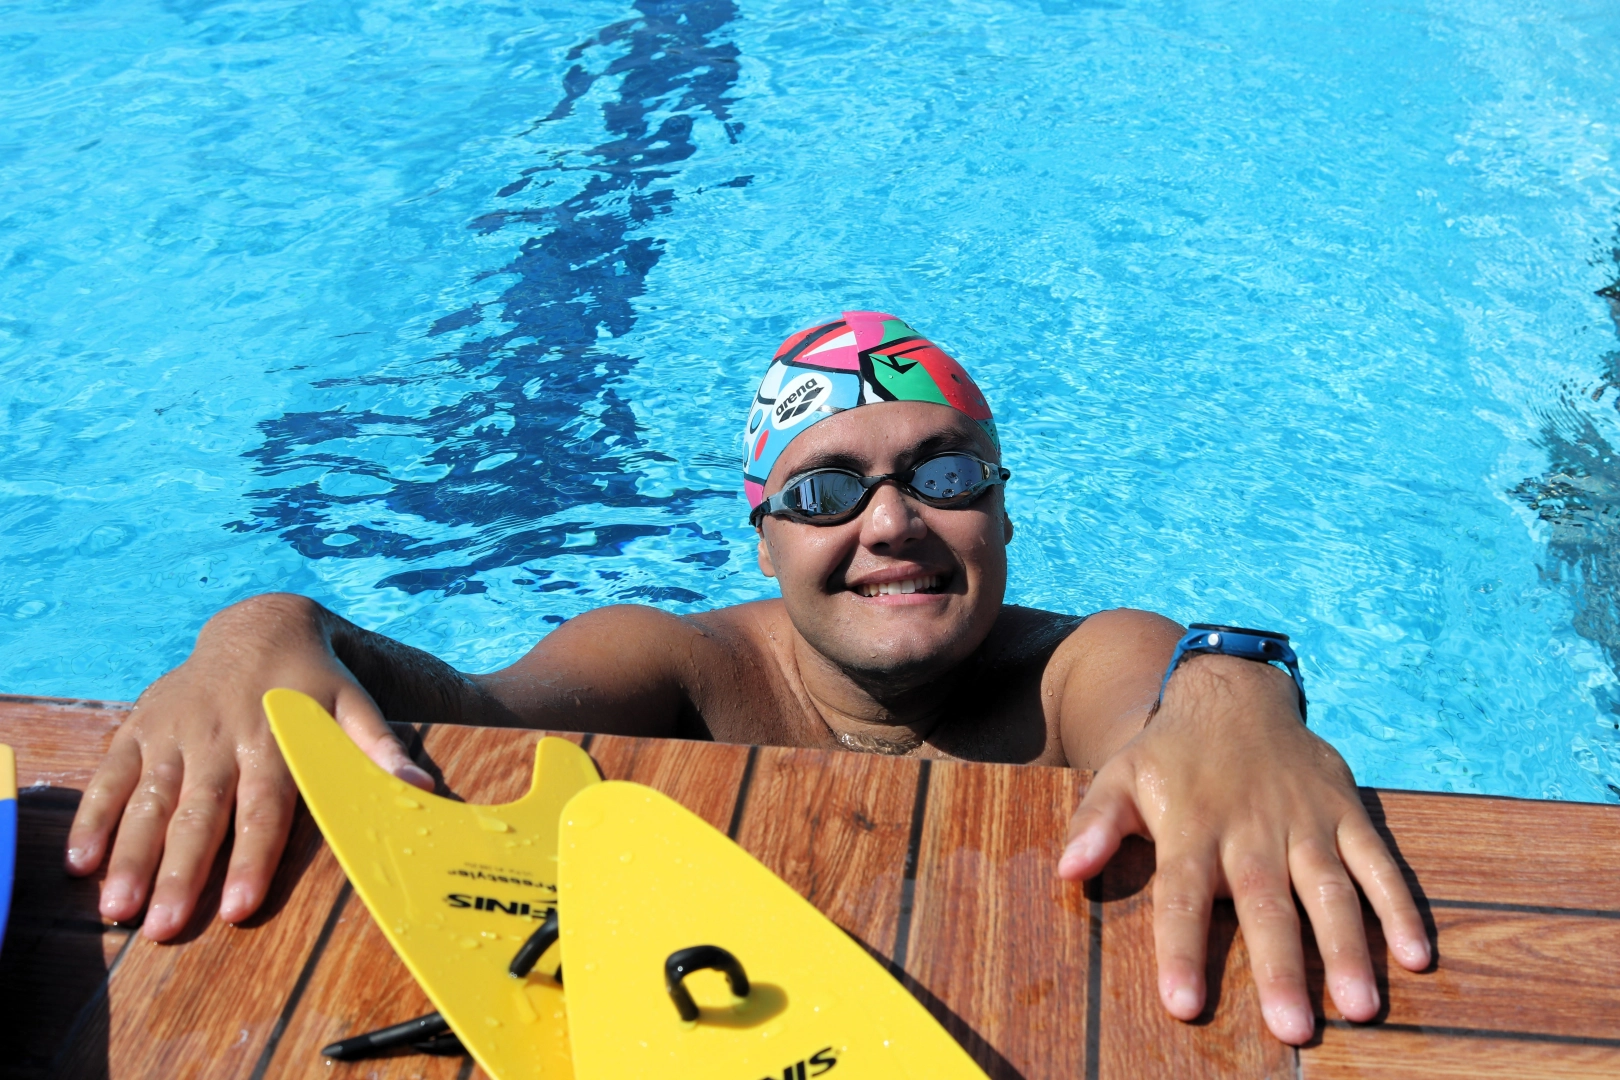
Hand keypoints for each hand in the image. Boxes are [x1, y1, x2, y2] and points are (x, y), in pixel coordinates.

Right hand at [65, 594, 430, 940]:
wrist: (262, 625)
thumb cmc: (316, 681)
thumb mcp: (355, 707)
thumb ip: (382, 751)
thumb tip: (423, 791)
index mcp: (274, 740)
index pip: (263, 808)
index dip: (251, 858)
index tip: (238, 907)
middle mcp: (220, 738)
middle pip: (199, 815)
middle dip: (179, 873)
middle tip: (162, 929)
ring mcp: (176, 733)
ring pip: (150, 801)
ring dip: (131, 856)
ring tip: (117, 910)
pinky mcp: (142, 727)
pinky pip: (112, 774)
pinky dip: (93, 816)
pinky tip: (79, 862)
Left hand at [1056, 654, 1429, 1043]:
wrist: (1234, 695)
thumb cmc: (1171, 755)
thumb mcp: (1119, 777)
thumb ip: (1094, 823)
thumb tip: (1068, 869)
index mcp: (1192, 829)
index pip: (1182, 897)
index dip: (1183, 950)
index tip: (1183, 1004)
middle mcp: (1251, 829)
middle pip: (1265, 904)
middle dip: (1281, 968)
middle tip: (1294, 1030)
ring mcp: (1306, 821)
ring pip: (1330, 889)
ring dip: (1348, 948)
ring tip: (1360, 1007)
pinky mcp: (1347, 812)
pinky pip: (1379, 862)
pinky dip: (1401, 906)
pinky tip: (1418, 955)